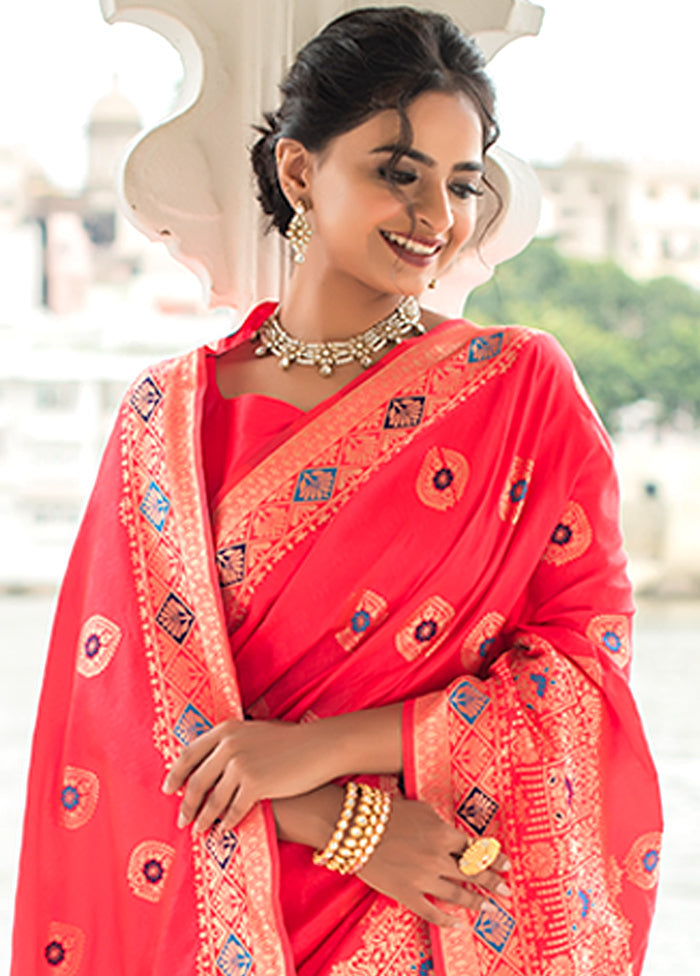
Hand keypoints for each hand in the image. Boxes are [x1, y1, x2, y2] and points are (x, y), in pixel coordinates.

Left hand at [162, 718, 334, 833]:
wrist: (318, 747)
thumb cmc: (290, 741)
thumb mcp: (254, 732)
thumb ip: (232, 741)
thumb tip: (210, 760)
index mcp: (225, 729)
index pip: (189, 753)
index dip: (175, 774)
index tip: (169, 789)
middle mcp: (228, 745)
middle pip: (196, 781)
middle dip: (186, 804)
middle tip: (180, 819)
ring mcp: (240, 765)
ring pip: (212, 800)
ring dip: (203, 819)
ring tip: (199, 830)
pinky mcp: (254, 785)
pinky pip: (233, 811)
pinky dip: (226, 824)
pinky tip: (224, 831)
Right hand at [356, 795, 510, 927]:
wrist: (354, 827)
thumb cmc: (387, 811)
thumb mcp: (421, 809)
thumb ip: (440, 825)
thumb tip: (454, 838)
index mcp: (443, 834)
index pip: (475, 849)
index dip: (493, 858)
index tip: (506, 865)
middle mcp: (437, 858)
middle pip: (471, 873)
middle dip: (492, 882)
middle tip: (506, 890)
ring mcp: (422, 878)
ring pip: (457, 894)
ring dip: (475, 901)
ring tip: (488, 906)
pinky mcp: (405, 893)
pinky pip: (431, 911)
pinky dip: (446, 920)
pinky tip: (458, 924)